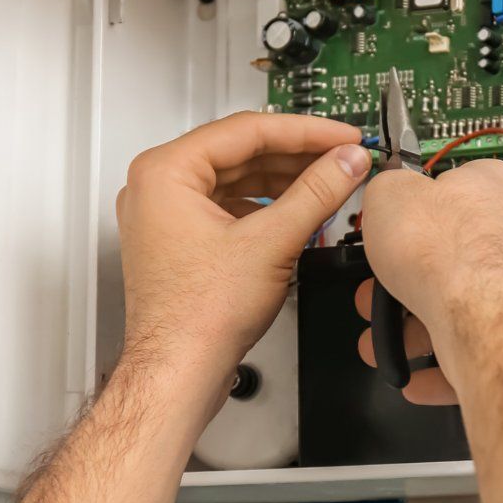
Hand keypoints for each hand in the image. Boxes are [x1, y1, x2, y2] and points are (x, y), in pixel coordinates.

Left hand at [117, 112, 368, 393]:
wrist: (179, 372)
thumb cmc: (198, 317)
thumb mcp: (273, 242)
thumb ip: (317, 193)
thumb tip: (346, 163)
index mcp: (165, 172)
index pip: (247, 129)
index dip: (305, 131)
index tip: (341, 136)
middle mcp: (156, 188)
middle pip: (240, 152)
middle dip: (297, 156)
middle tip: (342, 157)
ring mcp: (165, 216)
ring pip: (236, 180)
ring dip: (283, 182)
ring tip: (328, 183)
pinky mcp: (179, 242)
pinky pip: (227, 207)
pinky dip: (264, 207)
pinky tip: (297, 214)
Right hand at [356, 159, 502, 403]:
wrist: (484, 320)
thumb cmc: (446, 253)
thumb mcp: (390, 195)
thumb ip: (390, 189)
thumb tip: (391, 192)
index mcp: (498, 187)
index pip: (457, 191)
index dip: (417, 217)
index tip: (394, 237)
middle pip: (460, 254)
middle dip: (411, 282)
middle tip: (380, 296)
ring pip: (471, 303)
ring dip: (421, 327)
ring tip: (389, 345)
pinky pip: (485, 344)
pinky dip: (449, 362)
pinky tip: (418, 378)